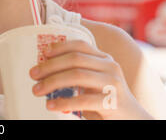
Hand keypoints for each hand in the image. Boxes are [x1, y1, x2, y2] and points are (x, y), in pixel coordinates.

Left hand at [28, 40, 152, 119]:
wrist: (132, 119)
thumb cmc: (105, 99)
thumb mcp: (92, 81)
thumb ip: (76, 72)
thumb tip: (44, 68)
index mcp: (104, 59)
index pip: (80, 45)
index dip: (60, 46)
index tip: (43, 53)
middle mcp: (110, 67)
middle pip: (75, 59)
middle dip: (50, 66)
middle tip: (33, 75)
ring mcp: (113, 83)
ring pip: (77, 76)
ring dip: (52, 82)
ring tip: (37, 90)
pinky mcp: (113, 102)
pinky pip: (84, 100)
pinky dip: (64, 102)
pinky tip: (51, 105)